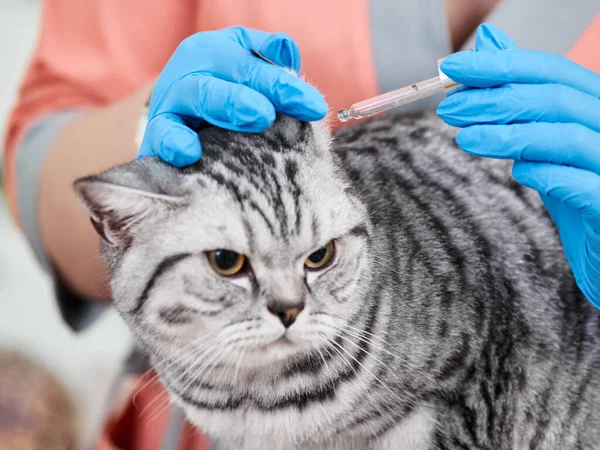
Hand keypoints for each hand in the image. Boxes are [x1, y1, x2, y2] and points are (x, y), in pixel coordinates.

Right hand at [138, 27, 326, 166]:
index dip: (287, 83)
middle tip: (290, 107)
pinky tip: (190, 152)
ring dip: (229, 103)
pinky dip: (174, 141)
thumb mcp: (245, 75)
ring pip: (200, 93)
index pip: (258, 61)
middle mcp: (197, 66)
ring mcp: (174, 97)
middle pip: (233, 70)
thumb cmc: (221, 100)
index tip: (316, 107)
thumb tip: (290, 56)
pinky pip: (163, 133)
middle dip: (266, 87)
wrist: (173, 128)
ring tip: (259, 117)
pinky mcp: (157, 132)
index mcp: (221, 50)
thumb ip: (269, 63)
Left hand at [437, 24, 599, 308]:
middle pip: (556, 100)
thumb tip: (489, 42)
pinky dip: (548, 174)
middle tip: (449, 109)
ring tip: (464, 139)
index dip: (500, 66)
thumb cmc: (576, 191)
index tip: (452, 67)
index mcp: (595, 107)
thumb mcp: (545, 142)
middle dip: (496, 100)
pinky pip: (585, 184)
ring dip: (510, 135)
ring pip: (569, 138)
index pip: (551, 72)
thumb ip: (520, 100)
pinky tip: (517, 172)